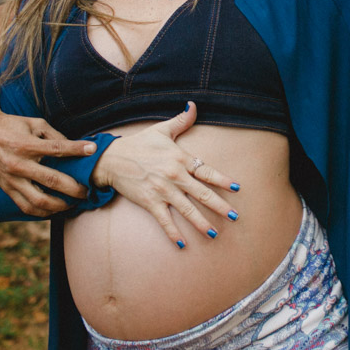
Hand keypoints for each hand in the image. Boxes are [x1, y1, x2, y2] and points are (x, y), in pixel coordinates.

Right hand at [0, 106, 95, 216]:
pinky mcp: (6, 188)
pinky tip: (55, 209)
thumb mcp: (34, 124)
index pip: (57, 148)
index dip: (77, 149)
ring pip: (38, 201)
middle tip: (87, 191)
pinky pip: (26, 206)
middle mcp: (18, 165)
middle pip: (52, 181)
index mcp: (25, 145)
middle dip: (74, 188)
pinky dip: (43, 212)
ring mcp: (11, 179)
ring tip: (73, 204)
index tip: (93, 150)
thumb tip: (77, 148)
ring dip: (60, 206)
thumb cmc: (12, 126)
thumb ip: (55, 136)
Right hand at [90, 103, 241, 247]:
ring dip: (201, 223)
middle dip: (220, 206)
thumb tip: (194, 105)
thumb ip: (182, 120)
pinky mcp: (150, 202)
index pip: (207, 171)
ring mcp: (163, 191)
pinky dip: (173, 233)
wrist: (112, 158)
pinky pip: (164, 220)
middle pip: (202, 194)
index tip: (237, 188)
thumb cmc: (139, 143)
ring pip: (187, 210)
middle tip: (235, 216)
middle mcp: (175, 176)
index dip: (223, 180)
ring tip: (214, 233)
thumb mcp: (162, 130)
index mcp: (181, 159)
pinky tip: (182, 244)